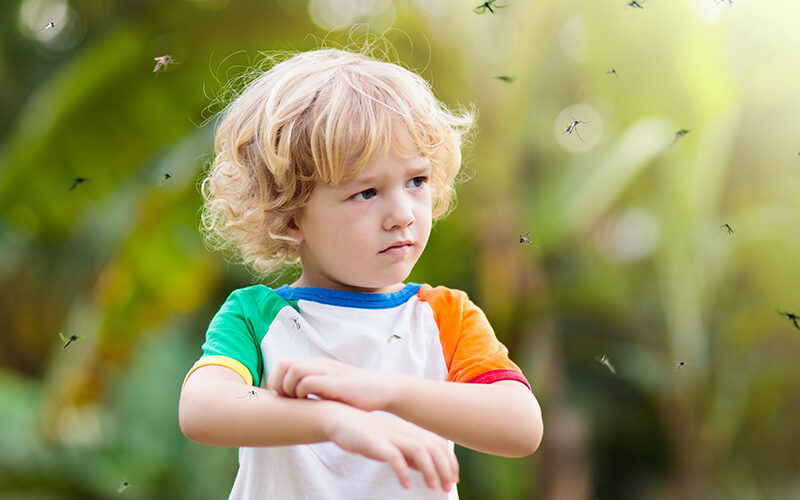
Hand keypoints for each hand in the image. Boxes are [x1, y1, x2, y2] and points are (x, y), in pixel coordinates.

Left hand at [268, 357, 395, 410]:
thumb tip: (294, 400)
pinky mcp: (337, 383)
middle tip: (285, 399)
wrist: (384, 390)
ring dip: (289, 387)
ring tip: (297, 400)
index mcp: (317, 365)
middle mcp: (321, 365)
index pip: (284, 362)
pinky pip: (311, 381)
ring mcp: (329, 372)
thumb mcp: (332, 387)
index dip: (276, 379)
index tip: (280, 396)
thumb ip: (315, 388)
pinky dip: (303, 391)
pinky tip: (310, 402)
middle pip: (285, 364)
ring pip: (295, 370)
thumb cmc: (357, 394)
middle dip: (278, 383)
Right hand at [325, 406, 458, 491]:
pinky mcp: (374, 442)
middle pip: (432, 446)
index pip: (438, 443)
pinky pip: (393, 456)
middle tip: (448, 487)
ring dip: (429, 469)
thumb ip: (409, 455)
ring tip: (433, 486)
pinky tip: (405, 485)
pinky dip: (402, 471)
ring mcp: (390, 435)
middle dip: (444, 467)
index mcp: (409, 430)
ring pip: (418, 449)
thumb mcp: (392, 444)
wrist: (339, 418)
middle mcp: (403, 430)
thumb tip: (426, 469)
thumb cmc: (367, 434)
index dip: (449, 460)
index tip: (454, 478)